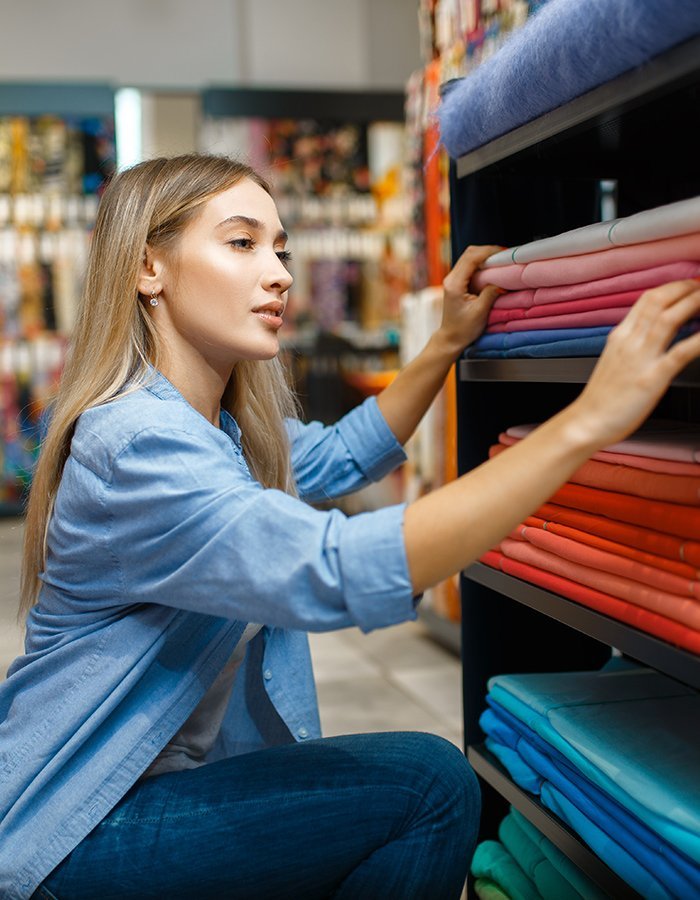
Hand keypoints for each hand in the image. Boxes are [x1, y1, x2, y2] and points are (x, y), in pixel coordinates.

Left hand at [435, 244, 503, 354]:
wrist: (451, 338)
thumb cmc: (463, 329)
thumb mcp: (480, 312)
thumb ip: (490, 294)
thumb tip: (501, 281)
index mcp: (454, 284)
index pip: (471, 258)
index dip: (488, 252)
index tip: (504, 253)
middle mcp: (451, 278)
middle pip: (469, 253)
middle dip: (488, 251)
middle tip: (505, 255)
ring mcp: (453, 279)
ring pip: (469, 258)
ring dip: (485, 256)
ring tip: (501, 260)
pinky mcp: (457, 282)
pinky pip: (470, 266)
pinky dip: (482, 263)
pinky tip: (492, 268)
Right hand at [571, 279, 699, 447]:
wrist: (587, 423)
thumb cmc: (602, 399)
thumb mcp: (614, 361)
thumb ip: (632, 344)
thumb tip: (652, 334)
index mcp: (620, 336)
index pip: (647, 299)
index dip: (673, 287)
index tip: (690, 286)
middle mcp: (629, 342)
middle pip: (659, 300)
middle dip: (686, 288)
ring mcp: (640, 359)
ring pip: (669, 318)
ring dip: (694, 303)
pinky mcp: (651, 379)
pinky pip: (679, 353)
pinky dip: (698, 340)